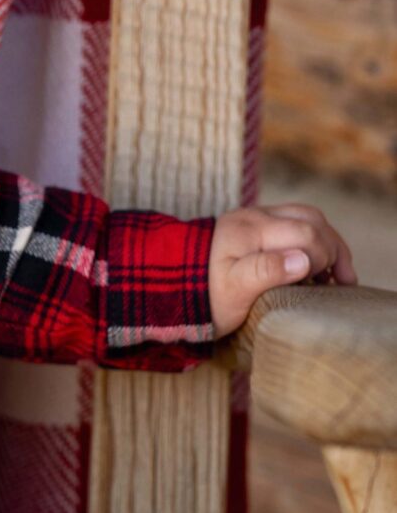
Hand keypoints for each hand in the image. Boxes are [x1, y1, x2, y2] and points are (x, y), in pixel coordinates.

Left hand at [208, 203, 355, 336]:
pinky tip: (316, 266)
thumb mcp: (232, 291)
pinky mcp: (253, 225)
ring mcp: (253, 218)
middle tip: (341, 281)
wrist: (171, 287)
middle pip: (311, 220)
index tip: (325, 287)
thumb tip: (303, 260)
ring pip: (305, 217)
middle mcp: (254, 216)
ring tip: (336, 273)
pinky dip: (312, 241)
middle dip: (332, 249)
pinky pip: (293, 222)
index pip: (307, 234)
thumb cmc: (204, 296)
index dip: (325, 259)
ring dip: (326, 242)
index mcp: (250, 231)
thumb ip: (265, 272)